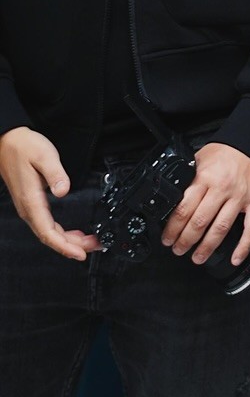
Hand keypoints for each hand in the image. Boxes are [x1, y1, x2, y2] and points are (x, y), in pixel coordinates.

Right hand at [0, 127, 100, 260]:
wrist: (7, 143)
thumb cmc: (24, 148)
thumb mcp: (44, 156)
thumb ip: (55, 174)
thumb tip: (63, 191)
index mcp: (31, 201)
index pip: (48, 232)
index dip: (64, 246)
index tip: (79, 253)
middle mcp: (28, 208)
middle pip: (50, 236)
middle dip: (71, 246)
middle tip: (93, 247)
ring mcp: (29, 207)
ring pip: (49, 232)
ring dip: (68, 240)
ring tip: (88, 243)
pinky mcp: (32, 203)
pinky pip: (47, 224)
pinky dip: (61, 232)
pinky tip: (72, 233)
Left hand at [161, 142, 249, 266]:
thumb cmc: (224, 152)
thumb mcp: (199, 158)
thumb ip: (187, 179)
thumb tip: (169, 198)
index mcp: (205, 178)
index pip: (184, 210)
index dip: (172, 229)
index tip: (167, 239)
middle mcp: (222, 189)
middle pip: (199, 222)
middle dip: (185, 241)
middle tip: (178, 250)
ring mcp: (240, 197)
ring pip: (221, 228)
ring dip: (207, 247)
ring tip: (197, 258)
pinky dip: (244, 246)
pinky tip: (235, 258)